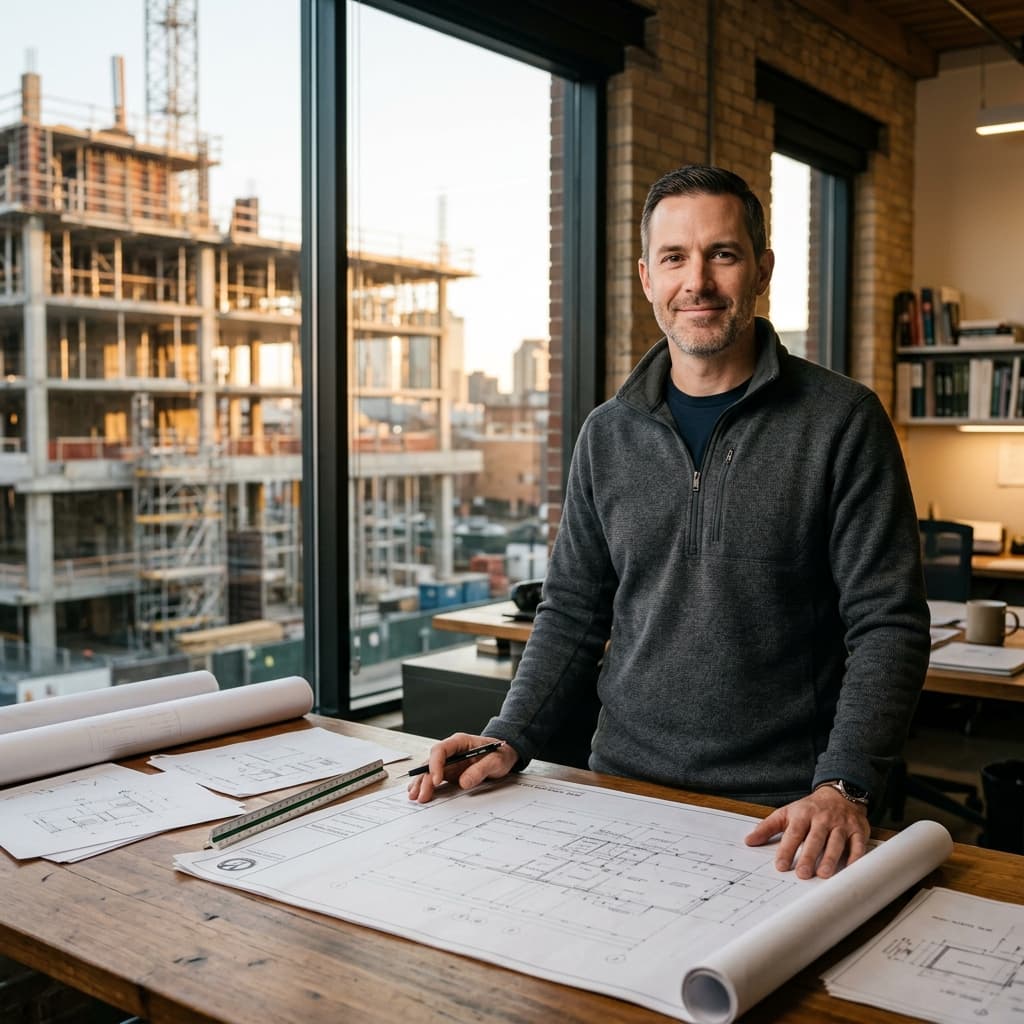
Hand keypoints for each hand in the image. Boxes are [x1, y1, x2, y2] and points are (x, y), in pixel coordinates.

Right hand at [406, 732, 518, 803]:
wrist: (505, 755)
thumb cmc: (500, 753)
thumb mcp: (496, 760)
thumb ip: (480, 769)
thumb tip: (463, 782)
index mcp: (460, 742)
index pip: (440, 750)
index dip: (435, 765)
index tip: (437, 780)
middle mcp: (451, 751)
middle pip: (431, 762)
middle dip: (425, 778)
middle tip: (421, 795)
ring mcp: (449, 762)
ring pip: (429, 770)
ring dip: (421, 783)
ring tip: (415, 796)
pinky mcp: (449, 772)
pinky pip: (434, 777)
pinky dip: (426, 785)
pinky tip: (418, 792)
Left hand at [743, 786, 869, 878]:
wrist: (840, 793)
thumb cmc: (810, 808)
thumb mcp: (787, 813)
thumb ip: (768, 827)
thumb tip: (749, 841)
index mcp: (803, 814)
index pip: (793, 833)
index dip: (787, 849)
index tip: (781, 865)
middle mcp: (822, 819)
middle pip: (815, 838)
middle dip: (809, 856)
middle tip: (803, 874)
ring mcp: (841, 824)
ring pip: (836, 842)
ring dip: (830, 858)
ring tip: (824, 874)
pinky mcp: (858, 830)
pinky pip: (858, 845)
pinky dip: (856, 857)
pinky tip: (851, 870)